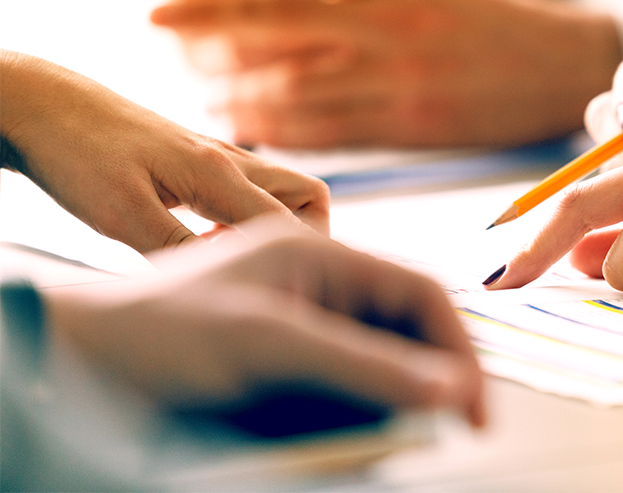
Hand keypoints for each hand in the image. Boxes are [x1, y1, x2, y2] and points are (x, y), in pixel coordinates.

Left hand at [0, 50, 329, 251]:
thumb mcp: (120, 216)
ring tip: (228, 260)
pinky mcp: (201, 160)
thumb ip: (178, 249)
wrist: (45, 106)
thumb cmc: (76, 153)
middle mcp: (229, 160)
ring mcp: (218, 157)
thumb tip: (222, 283)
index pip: (288, 223)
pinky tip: (204, 241)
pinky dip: (245, 220)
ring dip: (273, 229)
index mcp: (216, 173)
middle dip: (308, 240)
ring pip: (282, 191)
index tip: (284, 298)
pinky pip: (250, 191)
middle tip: (264, 274)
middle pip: (309, 198)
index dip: (300, 263)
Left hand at [45, 228, 484, 425]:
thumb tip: (450, 387)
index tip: (475, 406)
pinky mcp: (283, 369)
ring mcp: (300, 328)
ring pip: (376, 370)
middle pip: (404, 333)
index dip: (457, 347)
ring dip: (389, 408)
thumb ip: (362, 364)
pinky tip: (341, 441)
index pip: (418, 293)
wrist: (74, 361)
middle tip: (440, 433)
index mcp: (321, 254)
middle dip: (426, 381)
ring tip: (384, 443)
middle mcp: (318, 287)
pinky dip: (352, 422)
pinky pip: (340, 395)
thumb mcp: (267, 343)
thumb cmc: (155, 329)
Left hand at [149, 0, 622, 147]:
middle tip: (153, 17)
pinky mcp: (411, 127)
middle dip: (212, 19)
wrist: (561, 67)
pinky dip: (282, 128)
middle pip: (287, 20)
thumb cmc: (488, 15)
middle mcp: (396, 26)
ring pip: (300, 83)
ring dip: (238, 85)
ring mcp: (403, 80)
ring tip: (195, 88)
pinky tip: (247, 124)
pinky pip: (331, 130)